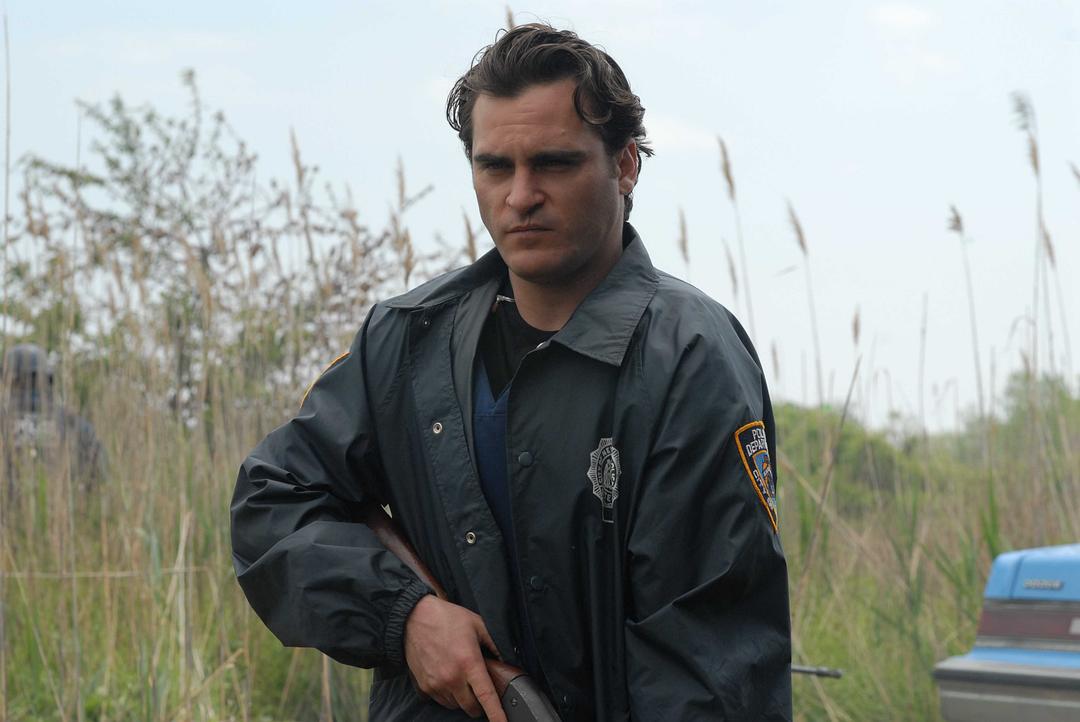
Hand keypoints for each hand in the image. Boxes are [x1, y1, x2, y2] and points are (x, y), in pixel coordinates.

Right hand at [403, 594, 506, 721]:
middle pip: (472, 708)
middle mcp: (452, 678)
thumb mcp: (477, 624)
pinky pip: (440, 701)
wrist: (414, 618)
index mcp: (469, 663)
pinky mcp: (424, 687)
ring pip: (456, 705)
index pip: (487, 696)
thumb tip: (507, 659)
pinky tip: (447, 677)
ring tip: (460, 677)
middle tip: (478, 687)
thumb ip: (494, 643)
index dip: (497, 714)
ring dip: (461, 698)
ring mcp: (437, 684)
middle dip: (479, 703)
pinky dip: (447, 694)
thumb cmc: (447, 618)